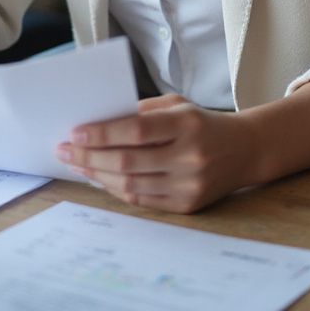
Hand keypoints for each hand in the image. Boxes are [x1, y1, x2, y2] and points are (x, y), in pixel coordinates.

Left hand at [55, 94, 257, 213]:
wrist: (245, 150)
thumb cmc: (202, 123)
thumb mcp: (178, 105)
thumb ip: (142, 112)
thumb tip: (98, 123)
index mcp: (187, 124)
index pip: (137, 131)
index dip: (102, 133)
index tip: (74, 133)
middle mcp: (190, 156)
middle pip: (128, 162)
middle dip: (90, 157)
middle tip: (64, 151)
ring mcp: (190, 184)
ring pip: (132, 184)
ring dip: (98, 175)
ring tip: (77, 165)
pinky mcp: (189, 205)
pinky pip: (143, 200)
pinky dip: (117, 190)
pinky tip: (101, 178)